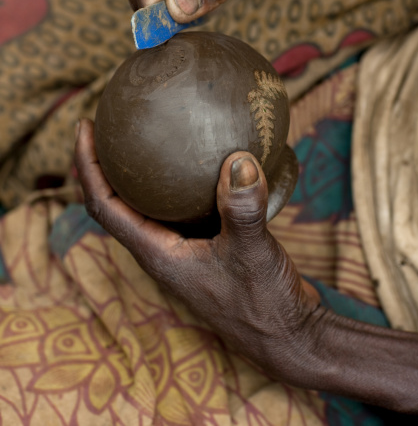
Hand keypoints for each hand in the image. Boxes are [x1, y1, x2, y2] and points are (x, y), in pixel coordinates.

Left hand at [75, 118, 321, 381]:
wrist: (290, 336)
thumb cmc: (264, 305)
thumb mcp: (252, 253)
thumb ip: (242, 208)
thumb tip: (238, 159)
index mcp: (158, 254)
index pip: (105, 206)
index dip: (88, 167)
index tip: (85, 127)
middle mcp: (163, 250)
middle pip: (116, 203)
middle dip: (103, 165)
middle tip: (106, 124)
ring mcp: (185, 249)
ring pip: (148, 205)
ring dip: (138, 173)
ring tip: (144, 135)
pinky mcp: (209, 245)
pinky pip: (182, 206)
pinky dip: (179, 182)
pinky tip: (201, 161)